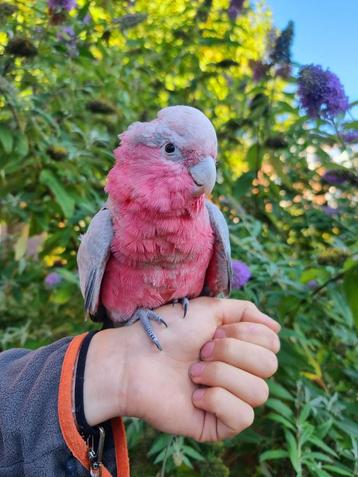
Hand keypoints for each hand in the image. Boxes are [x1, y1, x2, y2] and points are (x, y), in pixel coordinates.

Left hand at [83, 298, 279, 441]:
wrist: (135, 359)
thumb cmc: (168, 332)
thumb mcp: (209, 309)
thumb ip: (245, 311)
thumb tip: (278, 328)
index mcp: (239, 348)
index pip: (272, 344)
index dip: (246, 334)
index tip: (214, 332)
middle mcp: (238, 373)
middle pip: (270, 366)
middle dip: (232, 352)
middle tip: (201, 351)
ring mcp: (229, 400)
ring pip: (259, 392)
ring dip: (221, 375)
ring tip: (193, 372)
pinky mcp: (218, 425)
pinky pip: (243, 417)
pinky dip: (218, 400)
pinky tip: (194, 396)